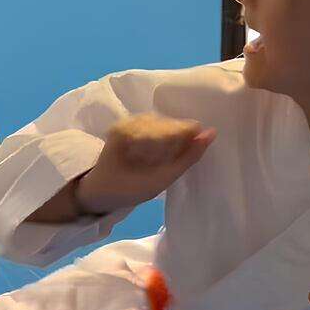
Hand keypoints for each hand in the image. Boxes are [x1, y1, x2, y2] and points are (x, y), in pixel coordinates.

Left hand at [74, 114, 215, 214]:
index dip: (182, 147)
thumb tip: (212, 133)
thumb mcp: (159, 181)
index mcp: (129, 134)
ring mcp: (129, 119)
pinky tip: (154, 155)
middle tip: (164, 166)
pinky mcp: (131, 121)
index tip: (177, 163)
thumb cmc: (126, 190)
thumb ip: (187, 158)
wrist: (97, 190)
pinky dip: (162, 141)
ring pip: (167, 125)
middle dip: (175, 146)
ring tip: (158, 162)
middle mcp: (128, 121)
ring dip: (169, 144)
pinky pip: (159, 126)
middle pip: (171, 126)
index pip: (172, 131)